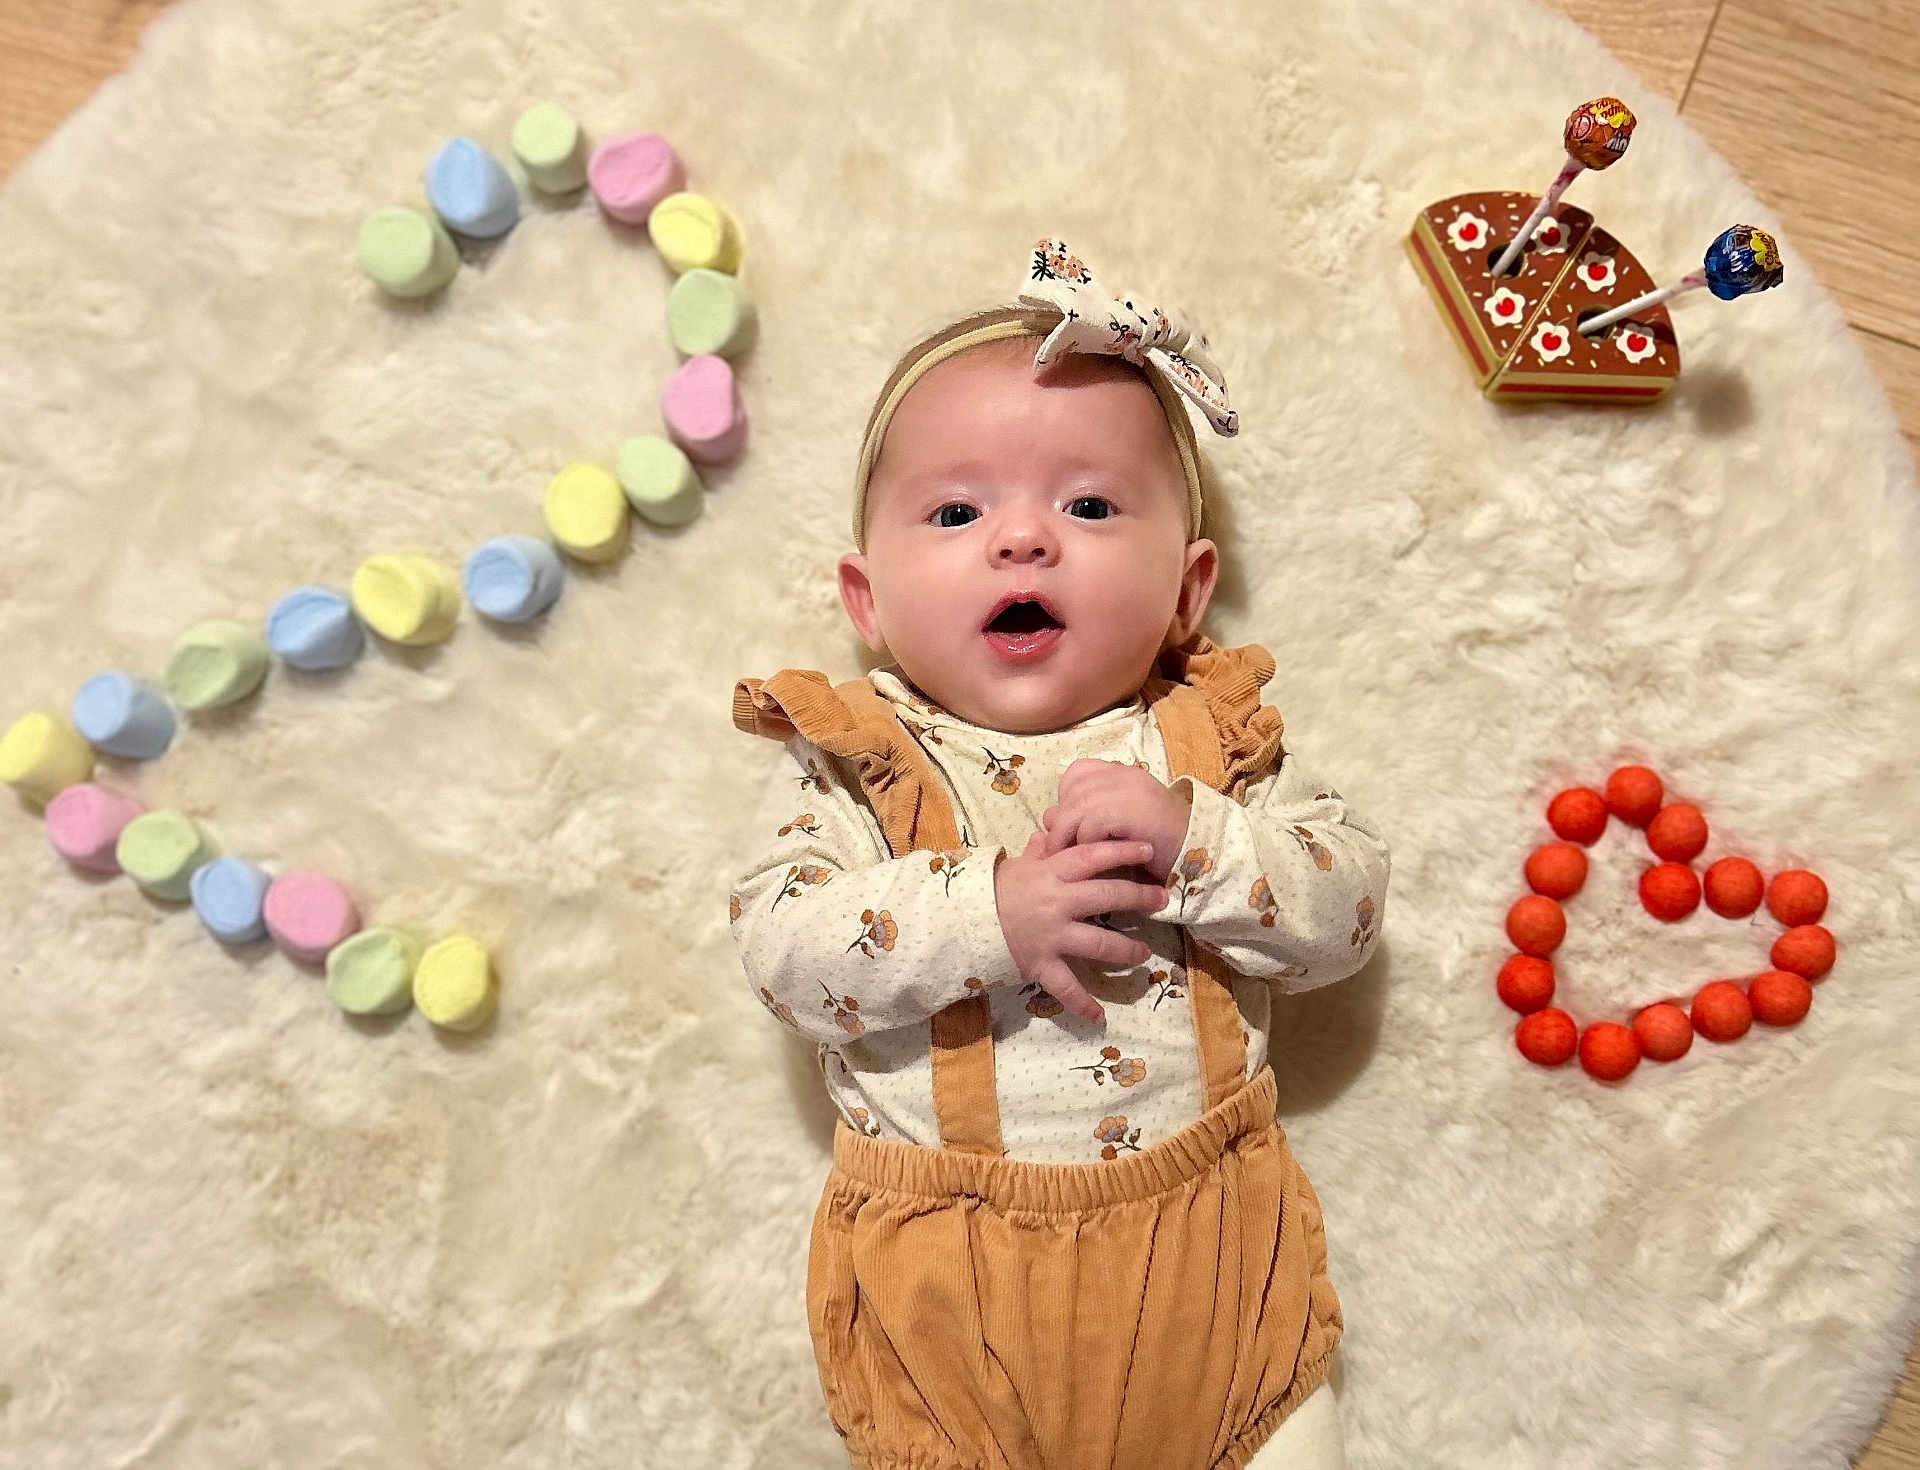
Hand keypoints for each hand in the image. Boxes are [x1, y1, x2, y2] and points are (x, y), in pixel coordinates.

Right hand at [992, 831, 1169, 1023]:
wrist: (965, 921)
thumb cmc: (998, 890)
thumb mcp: (1020, 865)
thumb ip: (1042, 849)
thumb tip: (1054, 826)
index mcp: (1051, 873)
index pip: (1092, 857)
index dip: (1122, 852)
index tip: (1149, 850)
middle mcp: (1056, 902)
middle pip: (1106, 896)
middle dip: (1139, 898)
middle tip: (1161, 900)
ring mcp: (1051, 935)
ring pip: (1098, 943)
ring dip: (1126, 949)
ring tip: (1144, 953)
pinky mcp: (1041, 963)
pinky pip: (1065, 986)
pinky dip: (1082, 1003)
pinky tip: (1099, 1017)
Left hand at [1039, 758, 1191, 884]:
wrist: (1200, 855)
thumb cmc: (1158, 846)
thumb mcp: (1116, 829)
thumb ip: (1084, 819)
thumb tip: (1046, 818)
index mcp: (1123, 774)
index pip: (1078, 772)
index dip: (1067, 798)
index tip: (1070, 825)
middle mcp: (1125, 776)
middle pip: (1071, 791)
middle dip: (1061, 822)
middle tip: (1058, 848)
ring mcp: (1129, 790)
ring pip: (1076, 808)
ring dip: (1068, 836)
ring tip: (1069, 858)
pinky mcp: (1131, 811)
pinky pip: (1091, 825)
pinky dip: (1087, 844)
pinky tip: (1095, 859)